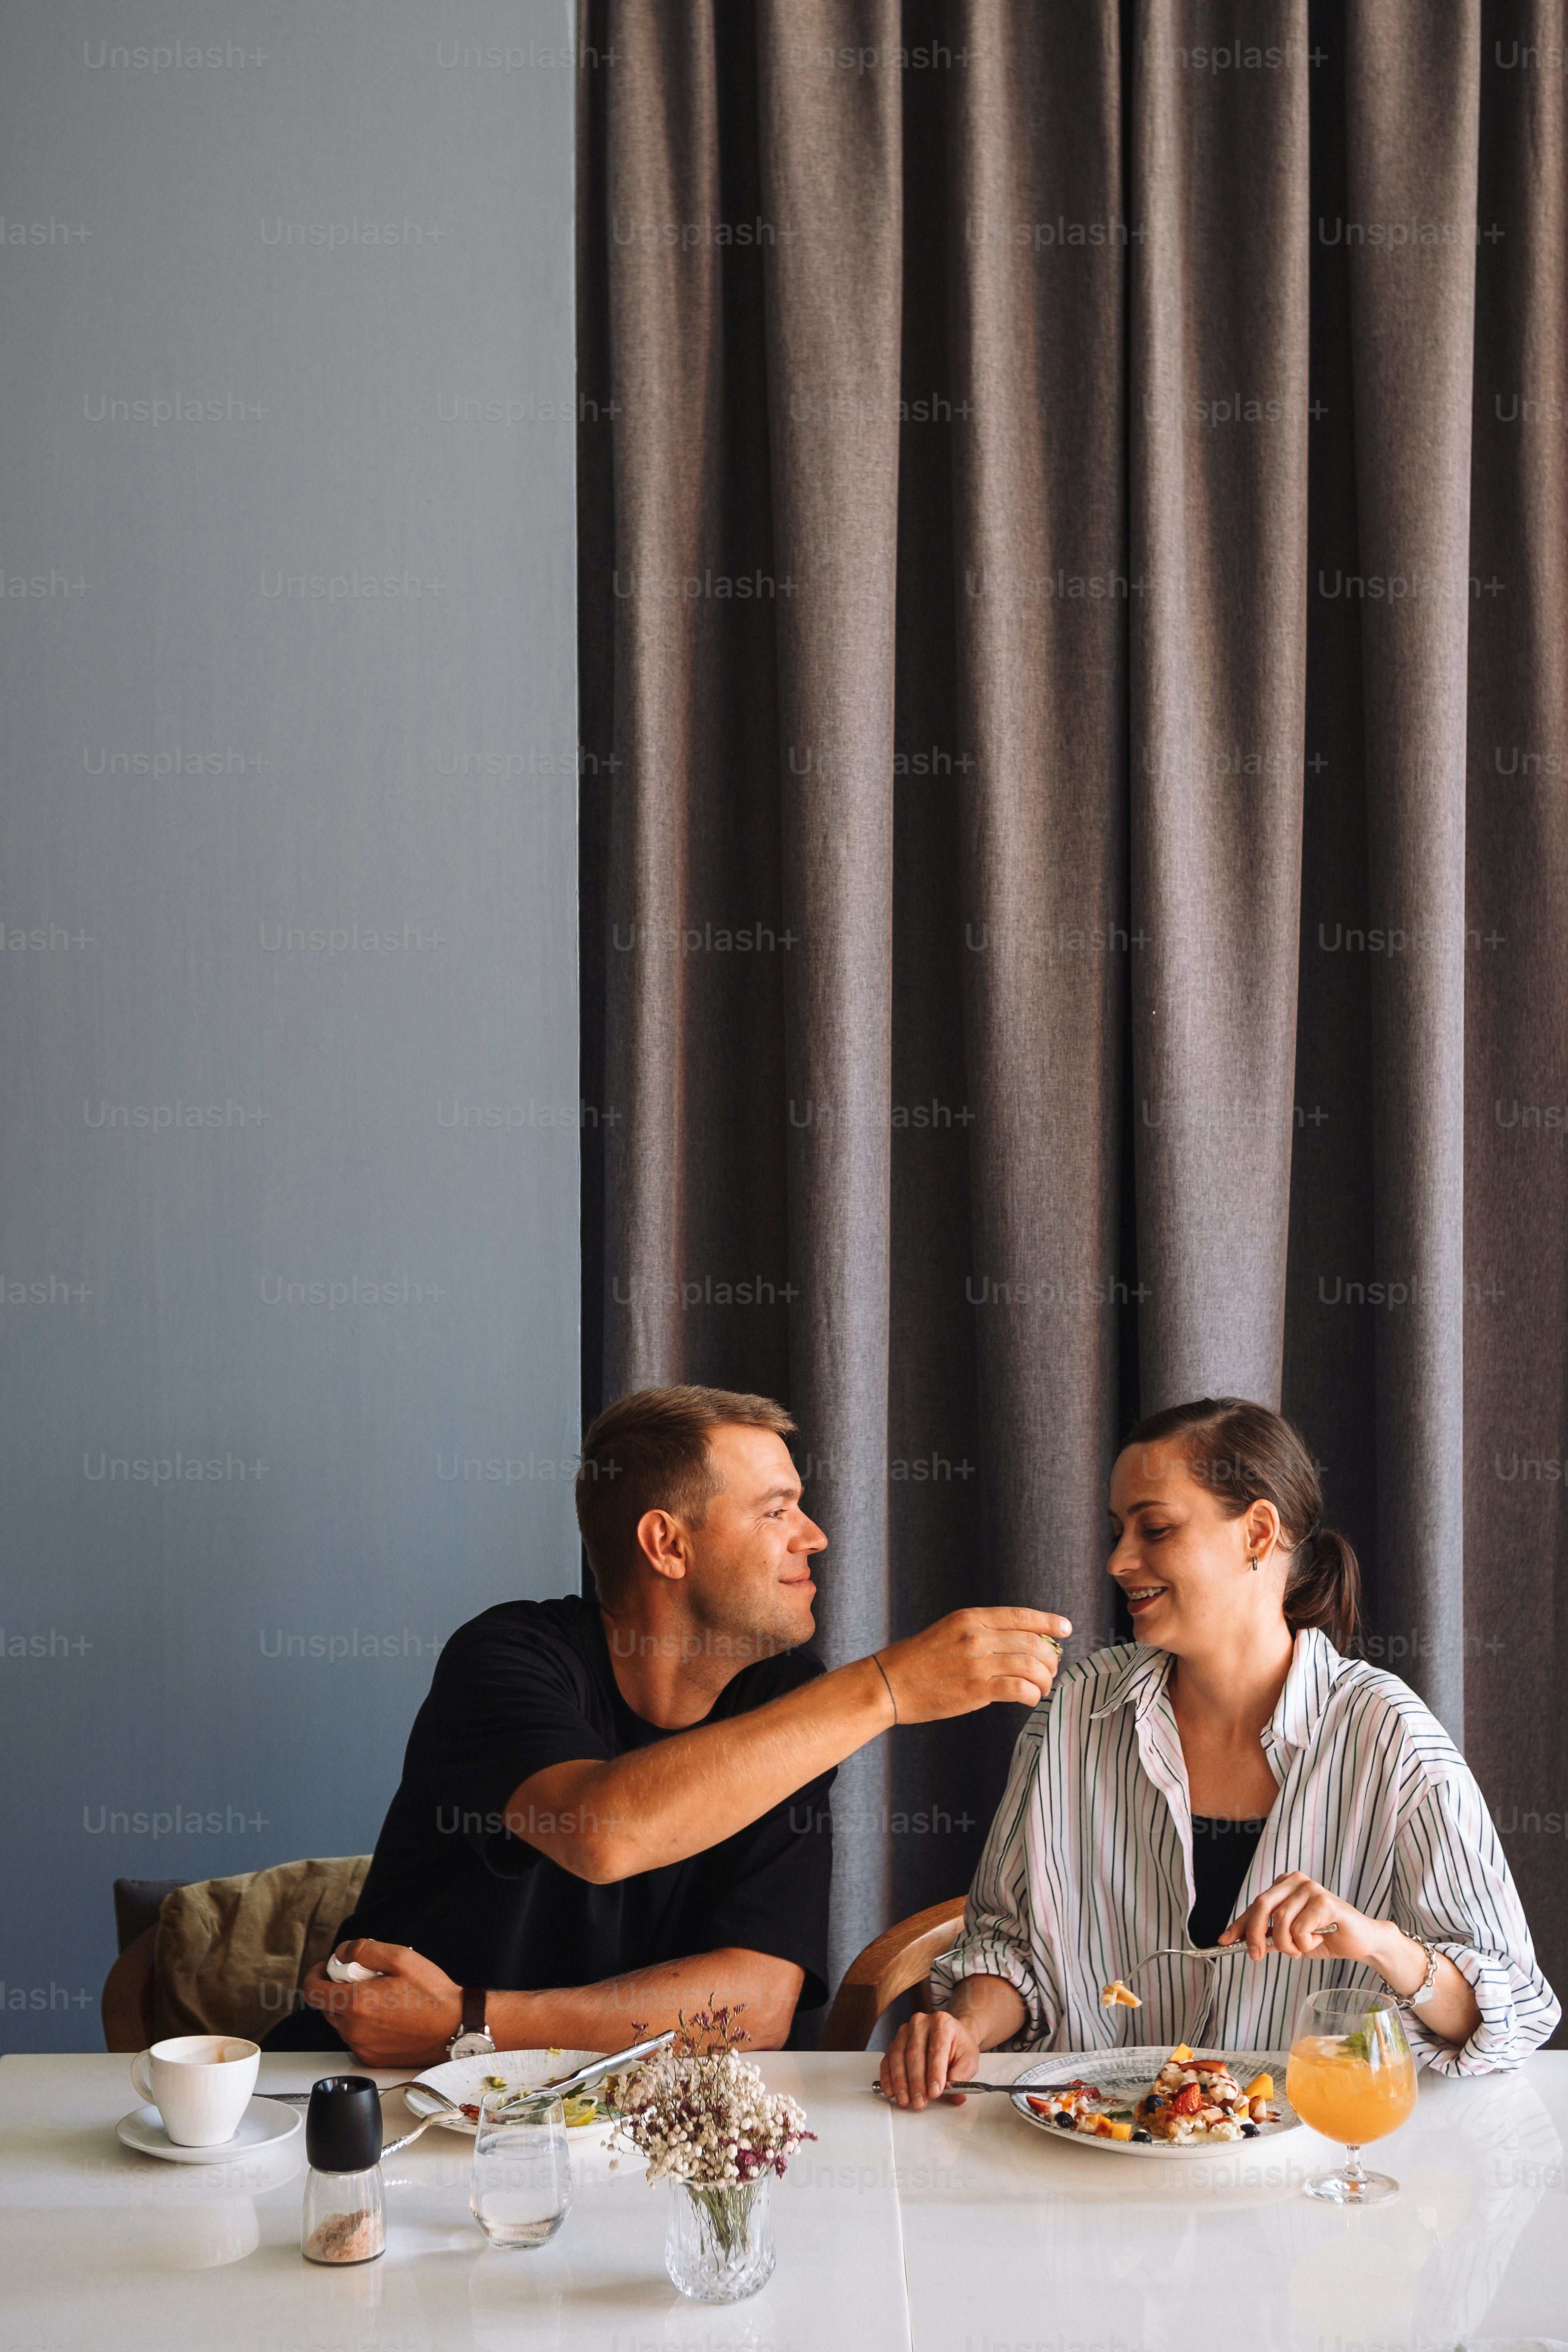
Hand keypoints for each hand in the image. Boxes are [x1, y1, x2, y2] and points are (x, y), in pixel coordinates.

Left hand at [299, 1938, 462, 2066]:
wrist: (455, 2027)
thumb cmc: (432, 1994)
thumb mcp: (401, 1957)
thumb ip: (364, 1950)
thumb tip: (341, 1952)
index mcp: (357, 2003)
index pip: (313, 1991)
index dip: (316, 1975)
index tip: (327, 1968)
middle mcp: (355, 2029)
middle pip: (327, 2006)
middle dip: (338, 1989)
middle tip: (365, 1978)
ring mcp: (363, 2046)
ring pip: (341, 2023)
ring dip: (351, 2008)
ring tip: (382, 1997)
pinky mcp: (373, 2058)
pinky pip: (356, 2038)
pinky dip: (363, 2025)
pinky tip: (387, 2016)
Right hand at [874, 1608, 1071, 1724]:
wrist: (890, 1684)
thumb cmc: (919, 1660)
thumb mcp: (950, 1631)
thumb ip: (982, 1633)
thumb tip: (1019, 1642)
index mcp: (970, 1618)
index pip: (1020, 1616)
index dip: (1048, 1621)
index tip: (1065, 1628)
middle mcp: (977, 1636)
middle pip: (1032, 1642)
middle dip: (1050, 1658)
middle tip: (1051, 1670)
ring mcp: (977, 1663)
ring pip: (1031, 1666)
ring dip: (1045, 1679)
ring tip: (1042, 1687)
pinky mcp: (976, 1689)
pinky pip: (1019, 1689)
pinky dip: (1032, 1695)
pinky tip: (1030, 1699)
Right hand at [879, 2010, 982, 2109]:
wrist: (950, 2035)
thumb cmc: (958, 2047)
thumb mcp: (969, 2060)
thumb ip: (962, 2077)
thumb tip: (955, 2095)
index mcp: (942, 2023)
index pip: (936, 2048)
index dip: (934, 2072)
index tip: (934, 2092)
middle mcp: (921, 2022)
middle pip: (914, 2053)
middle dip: (916, 2082)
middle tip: (919, 2102)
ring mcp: (905, 2031)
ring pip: (898, 2056)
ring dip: (900, 2082)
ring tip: (905, 2100)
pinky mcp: (894, 2041)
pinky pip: (888, 2060)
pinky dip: (888, 2078)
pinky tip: (891, 2091)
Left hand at [1218, 1874, 1384, 1965]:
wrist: (1360, 1941)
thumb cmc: (1324, 1936)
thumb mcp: (1290, 1937)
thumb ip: (1267, 1936)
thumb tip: (1236, 1942)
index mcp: (1284, 1884)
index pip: (1255, 1905)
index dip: (1238, 1925)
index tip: (1223, 1940)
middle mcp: (1296, 1880)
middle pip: (1262, 1906)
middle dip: (1255, 1936)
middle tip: (1257, 1956)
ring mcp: (1311, 1888)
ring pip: (1281, 1921)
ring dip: (1288, 1945)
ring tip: (1302, 1948)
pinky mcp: (1325, 1902)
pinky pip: (1301, 1928)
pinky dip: (1306, 1943)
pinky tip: (1319, 1940)